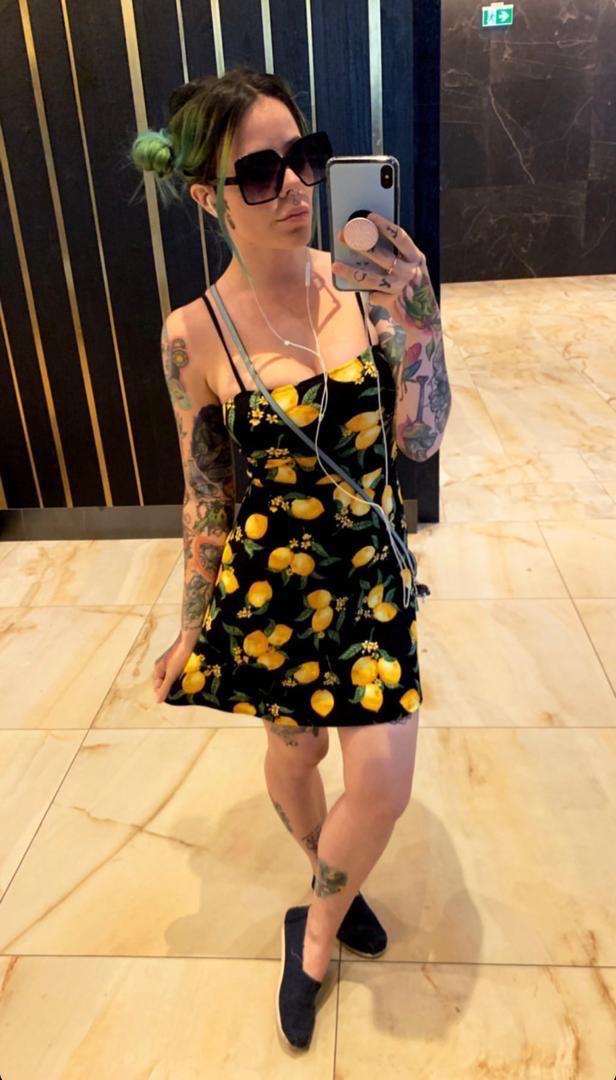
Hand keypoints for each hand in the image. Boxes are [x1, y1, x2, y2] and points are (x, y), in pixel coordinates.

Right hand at [152, 630, 199, 703]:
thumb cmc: (179, 658)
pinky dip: (177, 677)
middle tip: (176, 695)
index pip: (157, 686)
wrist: (187, 641)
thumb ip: (165, 688)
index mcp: (157, 669)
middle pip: (162, 681)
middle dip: (167, 688)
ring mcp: (167, 662)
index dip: (162, 693)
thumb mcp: (172, 675)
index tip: (171, 700)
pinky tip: (183, 679)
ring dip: (173, 683)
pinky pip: (174, 671)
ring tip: (180, 689)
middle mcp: (160, 666)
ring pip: (168, 676)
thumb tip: (157, 701)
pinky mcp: (175, 659)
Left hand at [332, 211, 425, 327]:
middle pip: (381, 255)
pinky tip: (372, 296)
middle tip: (343, 236)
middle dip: (360, 244)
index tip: (369, 216)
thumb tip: (367, 247)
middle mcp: (410, 271)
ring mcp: (401, 287)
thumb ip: (398, 259)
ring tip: (336, 266)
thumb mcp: (413, 269)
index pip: (400, 237)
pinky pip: (374, 295)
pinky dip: (371, 295)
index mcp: (416, 258)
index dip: (385, 226)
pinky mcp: (393, 301)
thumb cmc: (414, 288)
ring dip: (352, 271)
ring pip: (371, 278)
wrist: (425, 317)